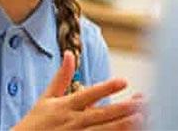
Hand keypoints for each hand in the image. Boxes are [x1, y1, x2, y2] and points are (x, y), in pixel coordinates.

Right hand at [12, 51, 145, 129]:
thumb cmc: (35, 123)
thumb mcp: (46, 98)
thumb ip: (61, 77)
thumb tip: (70, 53)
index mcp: (65, 106)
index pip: (89, 95)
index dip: (106, 88)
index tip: (123, 81)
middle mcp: (72, 123)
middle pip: (101, 115)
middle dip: (122, 109)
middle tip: (142, 102)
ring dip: (123, 125)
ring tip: (142, 118)